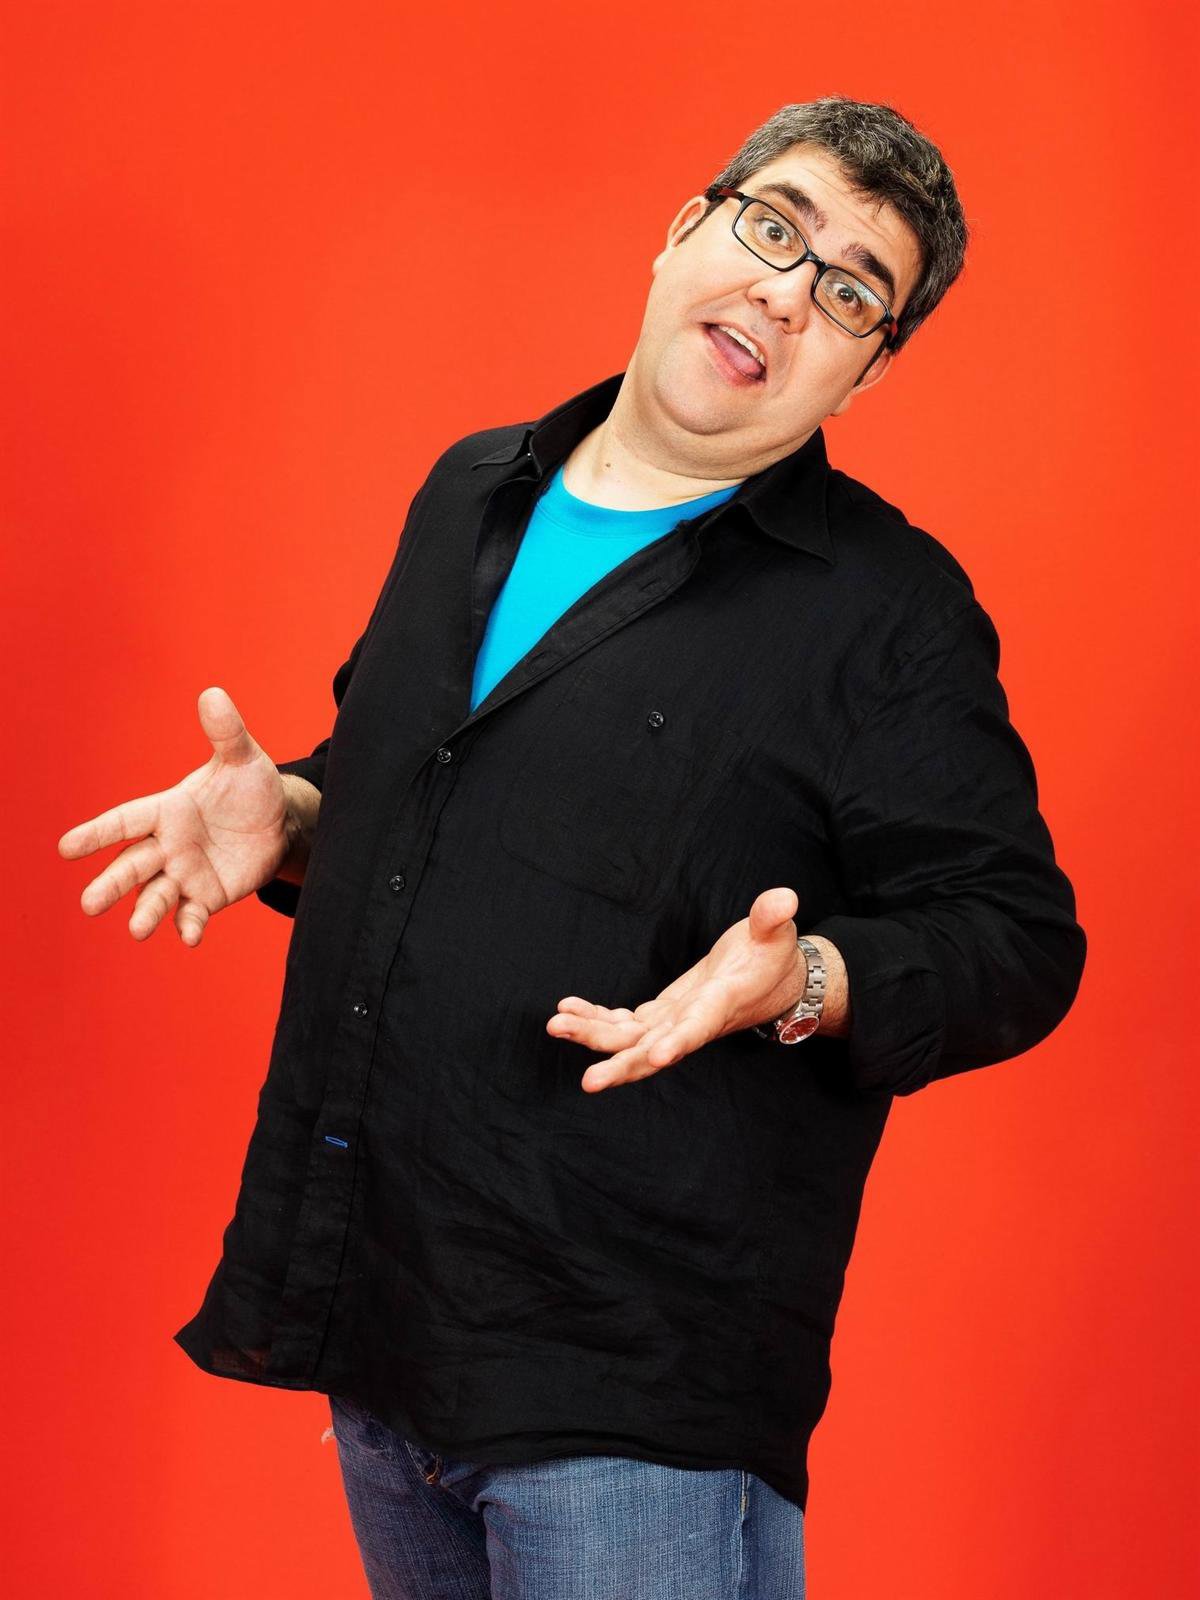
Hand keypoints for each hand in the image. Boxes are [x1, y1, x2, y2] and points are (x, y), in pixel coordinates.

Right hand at [57, 687, 293, 946]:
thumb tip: (213, 694)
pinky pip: (193, 913)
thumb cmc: (250, 787)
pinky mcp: (207, 896)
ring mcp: (185, 874)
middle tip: (89, 905)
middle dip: (111, 884)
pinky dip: (189, 925)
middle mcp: (168, 846)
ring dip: (145, 913)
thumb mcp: (242, 759)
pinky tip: (189, 937)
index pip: (126, 821)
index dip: (98, 833)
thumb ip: (226, 733)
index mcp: (167, 810)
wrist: (279, 822)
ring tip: (137, 930)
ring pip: (156, 895)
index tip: (66, 847)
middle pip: (133, 866)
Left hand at [547, 886, 806, 1092]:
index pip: (699, 1027)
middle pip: (654, 1050)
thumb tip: (784, 897)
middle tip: (590, 1080)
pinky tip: (569, 1009)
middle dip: (621, 1065)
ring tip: (556, 1024)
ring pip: (629, 1040)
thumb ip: (773, 917)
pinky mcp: (661, 1015)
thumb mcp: (778, 933)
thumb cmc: (774, 957)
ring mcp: (673, 1022)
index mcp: (721, 1004)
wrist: (772, 983)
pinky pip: (623, 1024)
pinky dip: (596, 1018)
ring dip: (593, 1036)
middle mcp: (693, 1022)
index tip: (656, 1057)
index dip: (678, 1042)